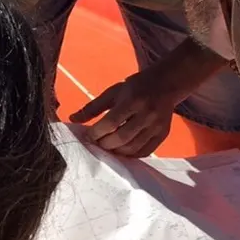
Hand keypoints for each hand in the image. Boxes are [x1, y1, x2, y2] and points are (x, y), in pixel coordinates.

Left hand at [69, 68, 184, 156]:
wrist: (166, 84)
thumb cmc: (135, 88)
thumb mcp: (113, 92)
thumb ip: (93, 107)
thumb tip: (72, 119)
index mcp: (133, 100)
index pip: (111, 122)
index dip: (97, 132)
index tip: (89, 135)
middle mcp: (147, 114)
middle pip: (122, 137)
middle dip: (105, 144)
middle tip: (97, 144)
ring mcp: (157, 126)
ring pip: (133, 147)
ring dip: (116, 152)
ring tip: (108, 147)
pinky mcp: (163, 134)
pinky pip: (145, 151)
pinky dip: (131, 155)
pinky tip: (122, 151)